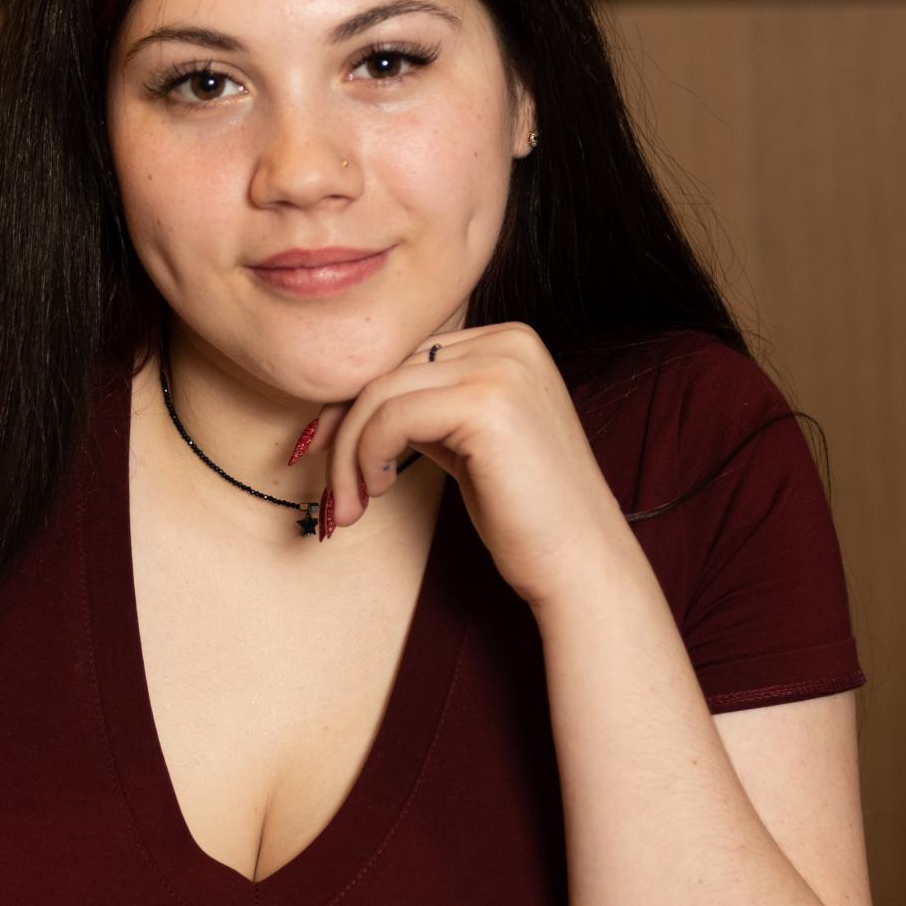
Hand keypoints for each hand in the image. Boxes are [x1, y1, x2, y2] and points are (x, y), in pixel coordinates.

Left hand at [298, 320, 633, 612]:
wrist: (579, 564)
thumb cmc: (522, 513)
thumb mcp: (466, 441)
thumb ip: (424, 408)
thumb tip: (345, 405)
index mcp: (510, 341)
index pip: (407, 356)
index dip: (356, 403)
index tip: (326, 450)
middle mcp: (511, 341)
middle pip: (390, 368)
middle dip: (346, 429)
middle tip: (334, 491)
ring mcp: (503, 367)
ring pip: (381, 392)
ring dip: (350, 453)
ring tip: (352, 503)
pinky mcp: (487, 403)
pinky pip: (391, 417)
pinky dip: (367, 456)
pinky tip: (377, 492)